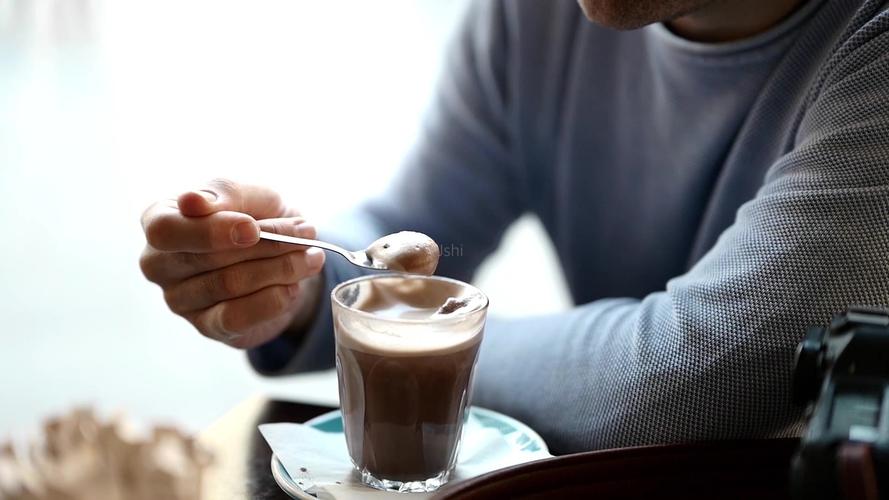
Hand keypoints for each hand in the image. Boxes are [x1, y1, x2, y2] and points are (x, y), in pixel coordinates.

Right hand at [139, 179, 325, 348]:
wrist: (283, 252)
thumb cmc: (255, 215)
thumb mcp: (248, 194)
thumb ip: (224, 194)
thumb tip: (193, 202)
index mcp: (158, 220)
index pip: (165, 229)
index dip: (211, 231)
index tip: (252, 228)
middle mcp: (158, 263)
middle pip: (208, 258)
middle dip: (266, 245)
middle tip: (306, 233)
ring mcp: (179, 299)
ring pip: (230, 285)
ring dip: (281, 269)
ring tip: (311, 256)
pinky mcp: (207, 326)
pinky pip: (237, 317)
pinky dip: (274, 299)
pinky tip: (294, 286)